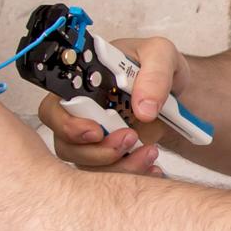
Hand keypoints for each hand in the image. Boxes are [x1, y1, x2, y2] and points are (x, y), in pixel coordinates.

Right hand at [39, 34, 184, 174]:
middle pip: (66, 144)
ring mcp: (94, 137)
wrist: (177, 90)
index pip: (53, 109)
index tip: (96, 132)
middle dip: (97, 151)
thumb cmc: (158, 66)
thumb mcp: (161, 54)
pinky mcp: (111, 155)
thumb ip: (155, 74)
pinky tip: (152, 164)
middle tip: (131, 138)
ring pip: (88, 165)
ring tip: (150, 151)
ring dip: (118, 165)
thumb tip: (143, 108)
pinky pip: (111, 175)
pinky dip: (133, 173)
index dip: (67, 125)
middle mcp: (80, 113)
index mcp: (80, 84)